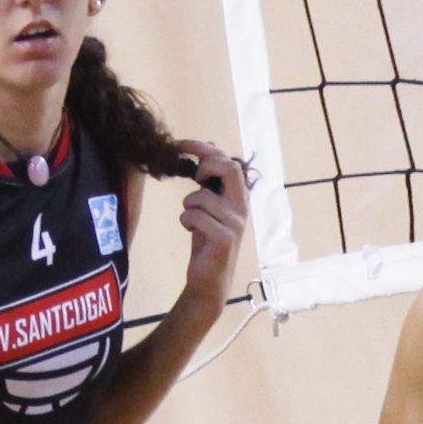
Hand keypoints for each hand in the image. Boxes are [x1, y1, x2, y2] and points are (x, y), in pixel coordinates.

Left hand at [176, 156, 253, 298]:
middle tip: (194, 178)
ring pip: (201, 197)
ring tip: (191, 220)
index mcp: (240, 197)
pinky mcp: (225, 239)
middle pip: (229, 169)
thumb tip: (211, 148)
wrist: (210, 279)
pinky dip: (186, 222)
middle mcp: (242, 207)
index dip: (203, 148)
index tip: (180, 144)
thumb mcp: (209, 206)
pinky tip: (192, 231)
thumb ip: (213, 181)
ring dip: (187, 206)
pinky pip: (195, 217)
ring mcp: (236, 223)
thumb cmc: (207, 241)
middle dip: (205, 166)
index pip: (228, 162)